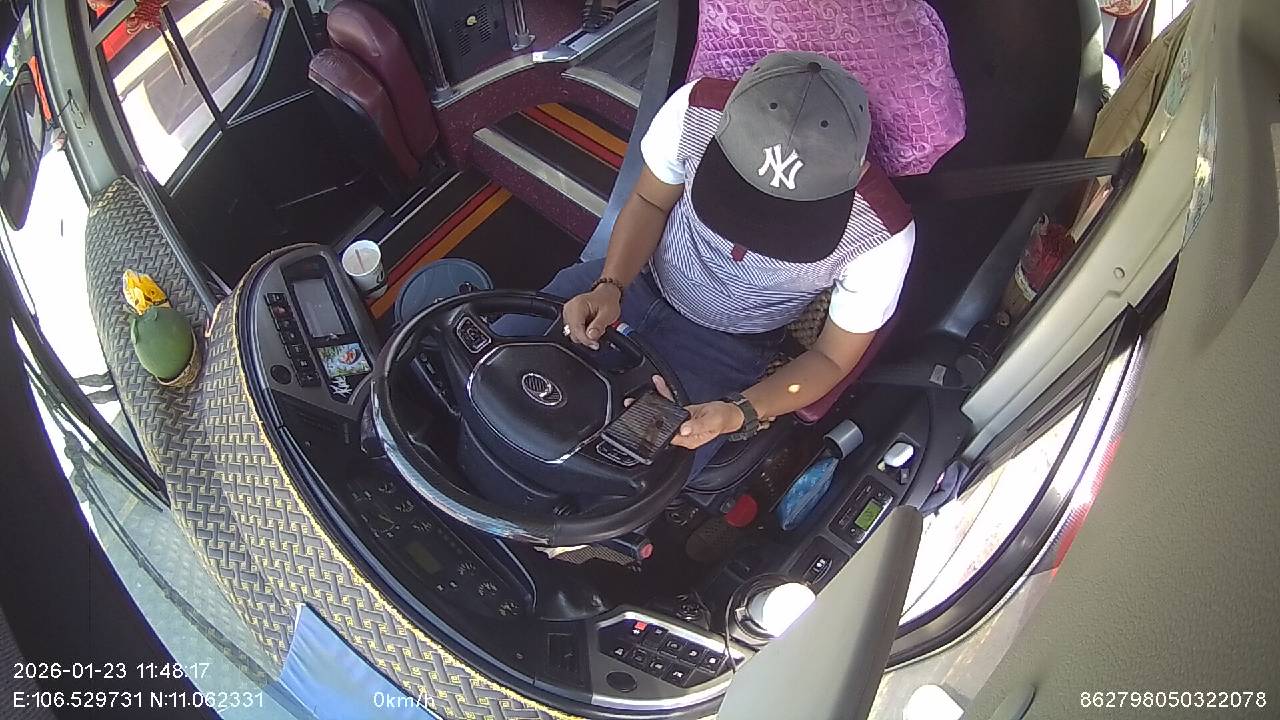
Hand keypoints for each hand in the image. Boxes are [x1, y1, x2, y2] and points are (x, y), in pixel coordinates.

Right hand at [562, 284, 620, 349]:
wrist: (606, 295)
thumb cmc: (608, 301)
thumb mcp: (608, 314)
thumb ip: (599, 326)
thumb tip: (591, 337)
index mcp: (577, 305)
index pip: (576, 329)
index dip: (586, 339)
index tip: (595, 344)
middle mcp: (569, 309)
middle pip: (573, 333)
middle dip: (586, 338)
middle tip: (598, 335)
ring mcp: (568, 314)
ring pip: (573, 334)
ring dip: (585, 336)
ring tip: (595, 329)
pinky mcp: (569, 318)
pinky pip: (574, 332)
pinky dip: (583, 333)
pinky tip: (590, 327)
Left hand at [631, 375, 745, 450]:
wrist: (729, 412)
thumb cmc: (723, 418)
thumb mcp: (711, 421)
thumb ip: (698, 426)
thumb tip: (683, 429)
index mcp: (688, 439)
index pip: (667, 436)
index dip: (655, 429)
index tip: (645, 420)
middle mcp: (681, 433)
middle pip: (660, 426)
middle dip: (646, 417)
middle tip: (632, 407)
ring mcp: (680, 423)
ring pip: (663, 414)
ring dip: (651, 404)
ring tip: (638, 397)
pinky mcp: (682, 414)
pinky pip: (670, 404)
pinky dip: (664, 394)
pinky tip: (657, 383)